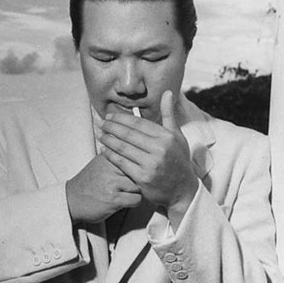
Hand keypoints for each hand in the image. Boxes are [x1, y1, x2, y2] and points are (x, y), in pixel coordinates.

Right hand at [66, 153, 140, 223]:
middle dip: (138, 179)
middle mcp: (111, 167)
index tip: (134, 172)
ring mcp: (112, 183)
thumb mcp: (100, 163)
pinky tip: (123, 201)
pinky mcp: (114, 199)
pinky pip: (136, 199)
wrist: (71, 200)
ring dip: (135, 192)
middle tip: (128, 185)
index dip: (138, 164)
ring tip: (123, 193)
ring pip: (140, 185)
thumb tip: (137, 149)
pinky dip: (133, 202)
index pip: (134, 155)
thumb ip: (116, 155)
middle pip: (140, 170)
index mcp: (108, 155)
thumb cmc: (88, 183)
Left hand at [99, 91, 197, 209]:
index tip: (111, 116)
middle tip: (101, 122)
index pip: (139, 123)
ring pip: (123, 147)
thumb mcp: (178, 136)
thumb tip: (167, 92)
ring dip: (109, 140)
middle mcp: (159, 149)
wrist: (183, 190)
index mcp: (166, 137)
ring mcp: (151, 164)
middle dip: (112, 127)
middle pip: (129, 134)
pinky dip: (111, 155)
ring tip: (100, 134)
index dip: (122, 118)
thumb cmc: (179, 160)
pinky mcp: (142, 178)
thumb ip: (169, 114)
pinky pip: (122, 163)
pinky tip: (104, 149)